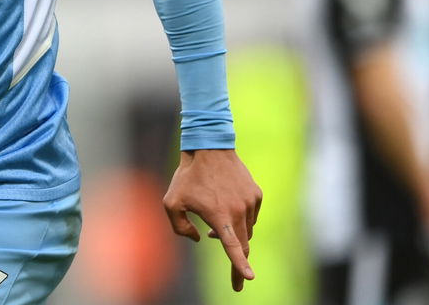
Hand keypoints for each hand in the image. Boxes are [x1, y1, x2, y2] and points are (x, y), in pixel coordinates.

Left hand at [163, 149, 261, 291]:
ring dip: (234, 236)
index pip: (233, 247)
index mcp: (219, 216)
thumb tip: (200, 239)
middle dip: (240, 263)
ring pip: (247, 231)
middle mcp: (238, 211)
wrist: (209, 147)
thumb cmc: (188, 176)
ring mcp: (250, 202)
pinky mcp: (256, 194)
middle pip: (243, 245)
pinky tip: (226, 212)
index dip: (239, 265)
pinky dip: (241, 221)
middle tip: (237, 281)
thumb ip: (180, 227)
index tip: (248, 278)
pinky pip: (251, 217)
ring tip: (213, 230)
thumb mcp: (172, 202)